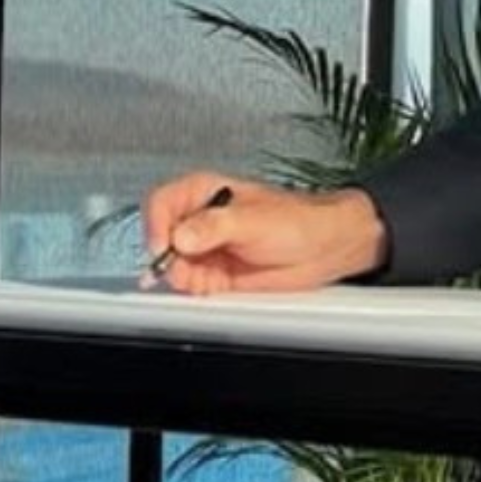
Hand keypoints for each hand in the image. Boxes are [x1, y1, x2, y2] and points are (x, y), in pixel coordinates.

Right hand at [141, 174, 388, 293]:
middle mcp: (201, 219)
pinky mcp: (216, 272)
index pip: (161, 204)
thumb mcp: (252, 220)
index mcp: (204, 193)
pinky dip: (196, 289)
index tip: (163, 248)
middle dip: (169, 258)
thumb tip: (180, 236)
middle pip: (161, 238)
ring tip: (205, 279)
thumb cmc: (298, 220)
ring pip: (174, 265)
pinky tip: (212, 286)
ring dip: (183, 276)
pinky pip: (192, 283)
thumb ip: (213, 227)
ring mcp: (208, 248)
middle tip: (186, 270)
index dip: (156, 226)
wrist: (325, 248)